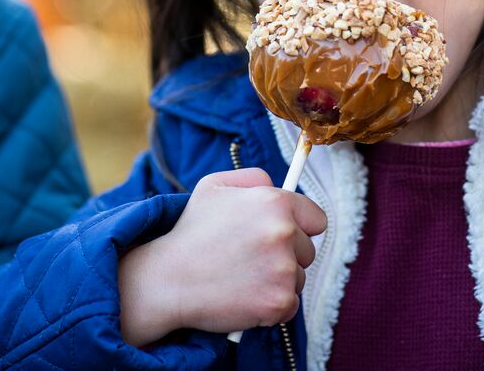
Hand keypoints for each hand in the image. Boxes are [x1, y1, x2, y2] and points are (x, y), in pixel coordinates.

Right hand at [118, 168, 325, 345]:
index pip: (317, 219)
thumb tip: (279, 184)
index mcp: (274, 202)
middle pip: (308, 250)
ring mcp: (284, 269)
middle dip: (286, 255)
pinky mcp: (279, 301)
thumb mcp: (214, 186)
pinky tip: (244, 297)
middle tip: (250, 258)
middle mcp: (284, 233)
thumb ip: (253, 178)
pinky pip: (289, 306)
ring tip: (242, 277)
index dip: (300, 228)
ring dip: (277, 281)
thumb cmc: (190, 232)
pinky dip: (271, 306)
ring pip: (298, 278)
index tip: (286, 236)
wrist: (166, 279)